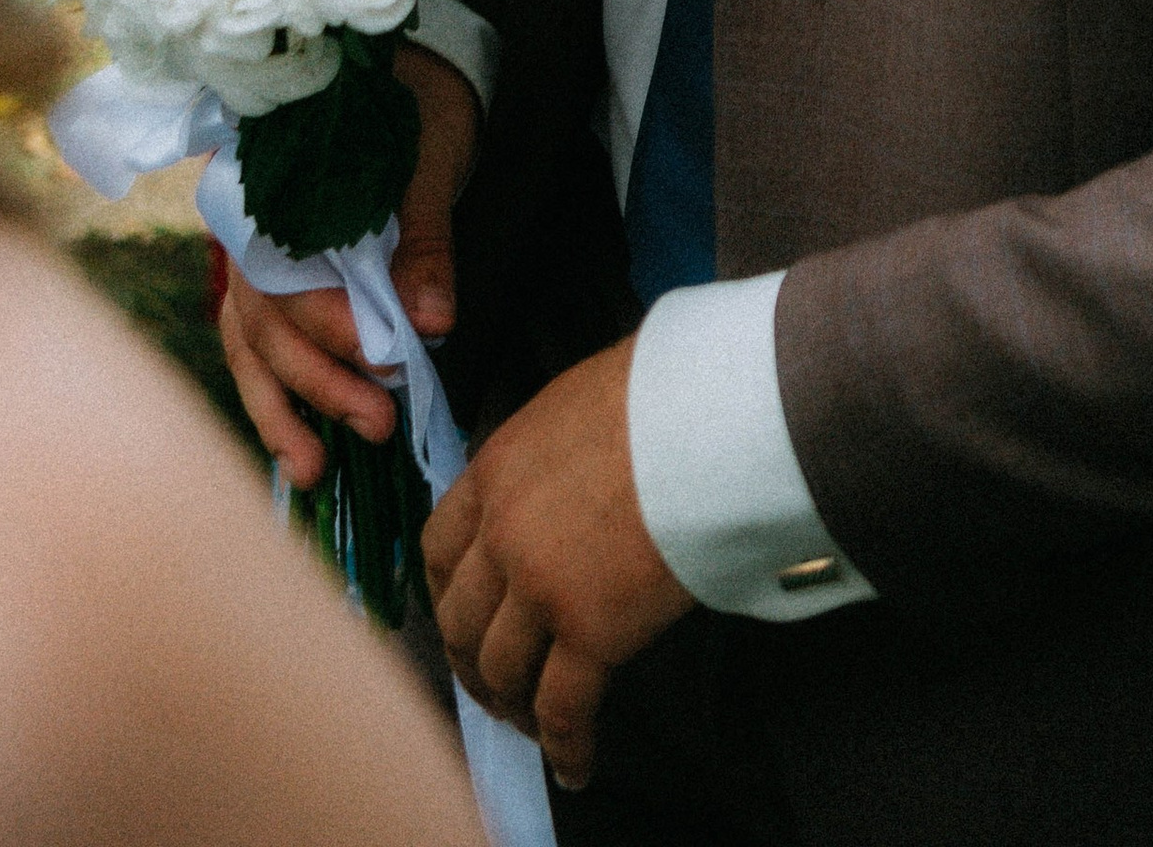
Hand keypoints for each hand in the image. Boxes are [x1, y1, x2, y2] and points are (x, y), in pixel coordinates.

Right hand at [216, 45, 477, 485]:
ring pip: (252, 347)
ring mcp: (256, 262)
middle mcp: (253, 232)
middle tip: (379, 424)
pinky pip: (256, 351)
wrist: (413, 78)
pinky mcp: (271, 287)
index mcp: (282, 192)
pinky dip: (274, 402)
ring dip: (282, 412)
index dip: (337, 329)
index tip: (391, 361)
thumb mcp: (429, 166)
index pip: (291, 280)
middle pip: (271, 323)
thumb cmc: (417, 116)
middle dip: (321, 383)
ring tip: (313, 472)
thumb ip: (425, 243)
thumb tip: (433, 323)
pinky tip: (295, 452)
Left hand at [425, 338, 690, 789]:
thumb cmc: (666, 389)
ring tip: (533, 723)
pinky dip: (566, 745)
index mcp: (496, 469)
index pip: (438, 546)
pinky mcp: (592, 631)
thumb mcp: (580, 399)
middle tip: (493, 682)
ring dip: (511, 706)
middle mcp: (503, 533)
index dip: (446, 592)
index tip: (462, 615)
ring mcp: (542, 586)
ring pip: (501, 669)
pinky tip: (576, 764)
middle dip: (471, 660)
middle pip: (462, 619)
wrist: (714, 413)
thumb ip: (549, 449)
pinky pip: (563, 707)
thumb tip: (567, 474)